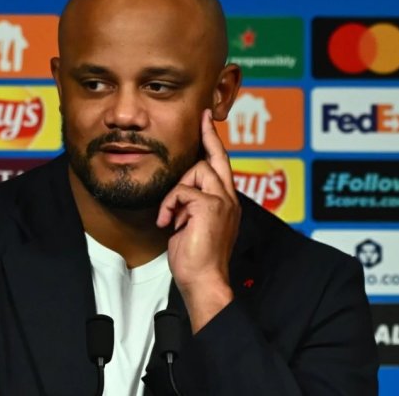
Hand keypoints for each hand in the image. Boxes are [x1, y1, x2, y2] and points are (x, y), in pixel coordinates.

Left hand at [156, 109, 240, 331]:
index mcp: (227, 202)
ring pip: (196, 171)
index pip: (222, 166)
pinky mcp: (210, 206)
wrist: (203, 280)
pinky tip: (168, 224)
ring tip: (172, 216)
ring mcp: (223, 201)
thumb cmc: (195, 258)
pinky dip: (169, 206)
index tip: (207, 121)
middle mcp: (229, 198)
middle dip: (207, 137)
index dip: (213, 142)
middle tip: (203, 119)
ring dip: (176, 192)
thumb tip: (181, 192)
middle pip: (216, 158)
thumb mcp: (192, 224)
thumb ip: (192, 204)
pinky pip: (181, 191)